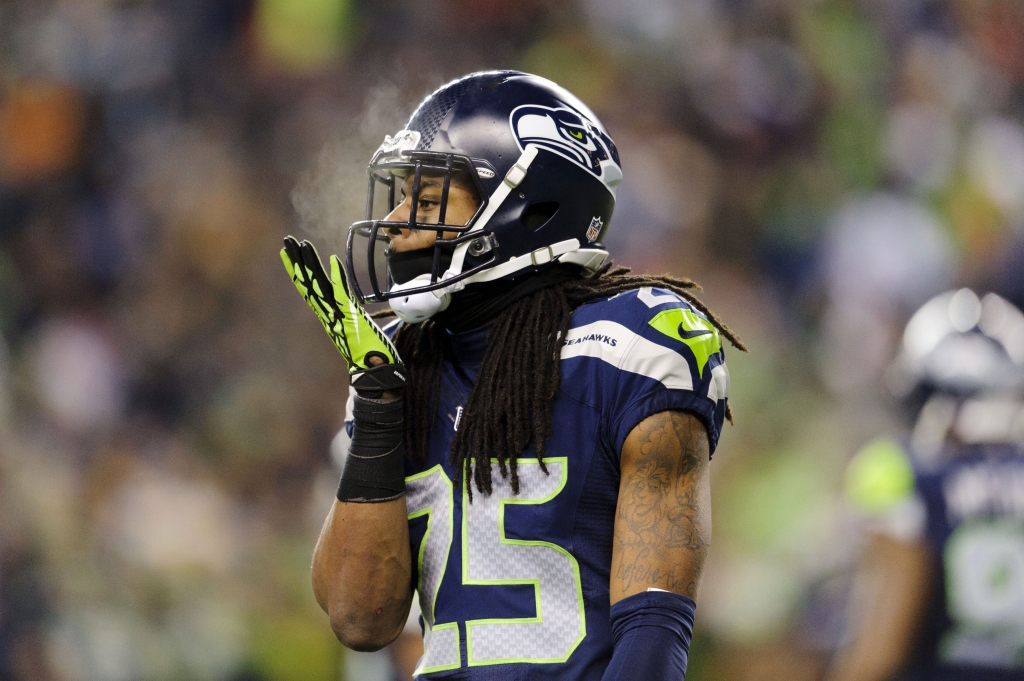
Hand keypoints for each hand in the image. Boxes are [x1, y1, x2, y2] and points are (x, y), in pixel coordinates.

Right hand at [281, 236, 405, 395]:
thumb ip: (349, 319)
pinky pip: (341, 293)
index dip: (297, 271)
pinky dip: (337, 277)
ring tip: (301, 244)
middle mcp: (329, 314)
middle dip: (297, 261)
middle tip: (287, 240)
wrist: (375, 373)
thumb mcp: (355, 331)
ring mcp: (337, 315)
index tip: (287, 254)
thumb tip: (349, 311)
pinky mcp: (350, 317)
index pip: (309, 289)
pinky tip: (332, 259)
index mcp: (329, 316)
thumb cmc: (369, 353)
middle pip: (308, 283)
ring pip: (319, 285)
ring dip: (310, 263)